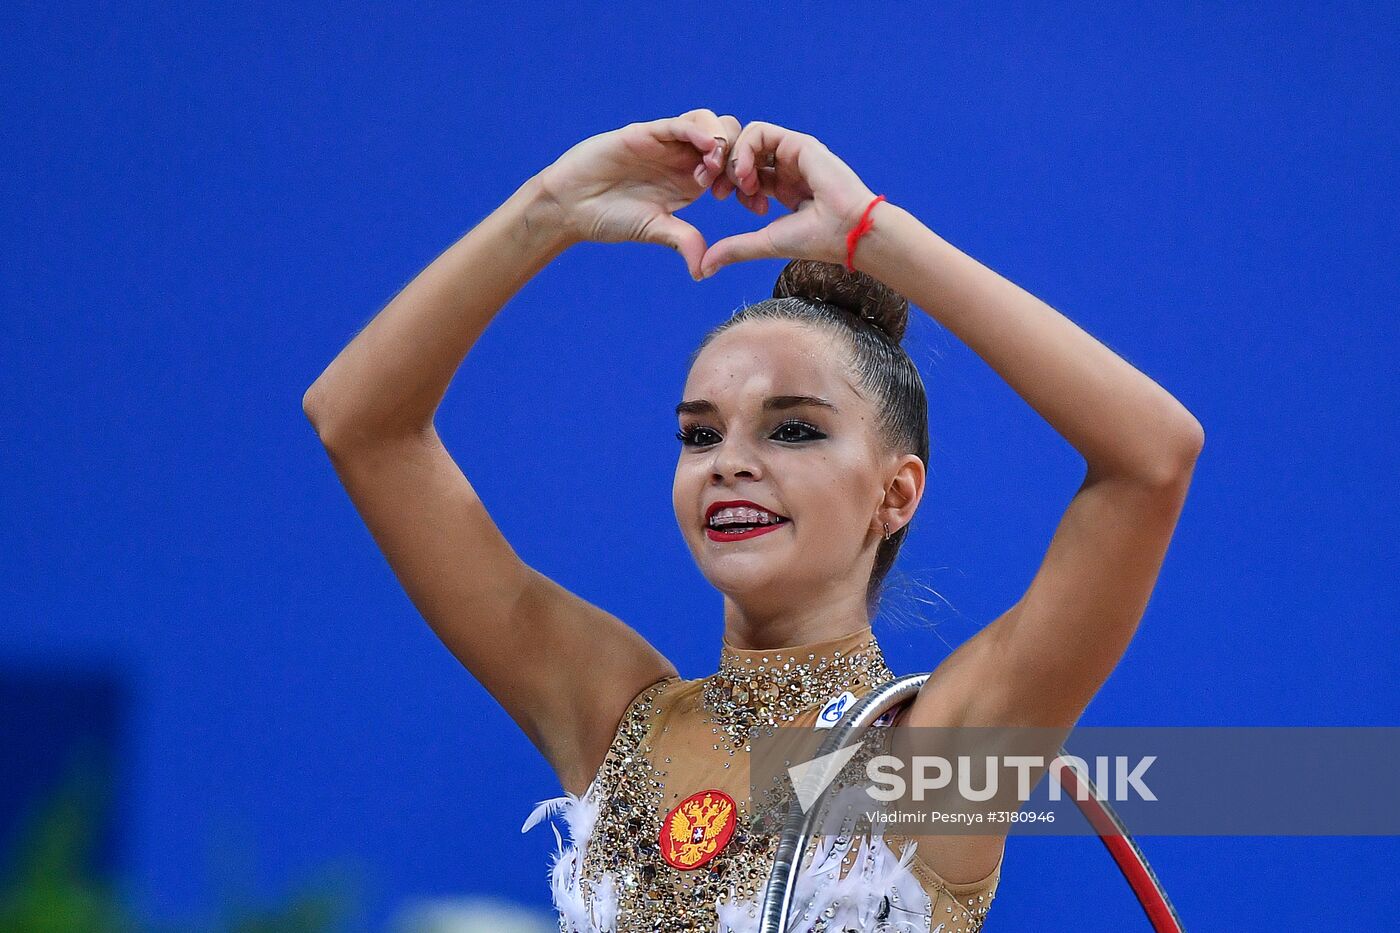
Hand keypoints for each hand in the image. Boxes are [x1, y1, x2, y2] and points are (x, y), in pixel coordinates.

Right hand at [537, 109, 744, 280]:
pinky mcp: (647, 133)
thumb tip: (704, 271)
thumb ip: (683, 241)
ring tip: (715, 169)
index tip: (752, 203)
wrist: (571, 204)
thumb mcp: (654, 230)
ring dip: (721, 141)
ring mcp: (665, 142)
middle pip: (728, 138)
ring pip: (709, 122)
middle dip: (741, 157)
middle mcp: (682, 157)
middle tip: (737, 184)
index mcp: (691, 180)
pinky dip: (697, 131)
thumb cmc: (609, 217)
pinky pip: (679, 124)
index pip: (732, 167)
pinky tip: (706, 148)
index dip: (747, 180)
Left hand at [698, 121, 877, 278]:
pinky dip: (744, 149)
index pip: (744, 173)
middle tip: (716, 190)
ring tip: (739, 184)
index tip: (719, 198)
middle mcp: (786, 168)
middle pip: (742, 153)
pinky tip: (747, 174)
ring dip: (733, 158)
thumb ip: (734, 249)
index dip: (726, 181)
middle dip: (722, 168)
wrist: (847, 231)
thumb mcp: (764, 243)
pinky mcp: (798, 143)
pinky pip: (759, 132)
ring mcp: (792, 154)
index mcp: (781, 189)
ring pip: (747, 138)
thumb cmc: (815, 240)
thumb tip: (703, 268)